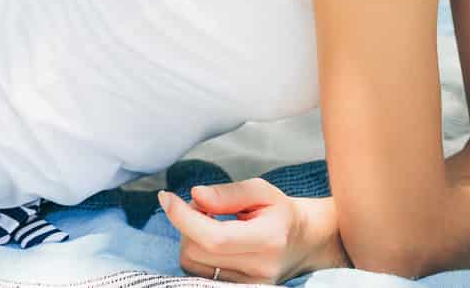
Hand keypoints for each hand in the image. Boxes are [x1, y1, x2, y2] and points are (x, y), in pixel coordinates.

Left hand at [159, 180, 347, 283]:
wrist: (302, 241)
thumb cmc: (281, 212)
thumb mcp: (262, 191)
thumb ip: (228, 193)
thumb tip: (194, 196)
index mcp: (269, 238)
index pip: (215, 237)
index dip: (184, 217)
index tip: (166, 197)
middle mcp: (258, 268)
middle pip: (197, 250)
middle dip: (188, 223)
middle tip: (205, 206)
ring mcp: (247, 286)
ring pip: (192, 263)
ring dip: (190, 238)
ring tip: (211, 223)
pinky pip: (197, 273)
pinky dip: (196, 252)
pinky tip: (212, 241)